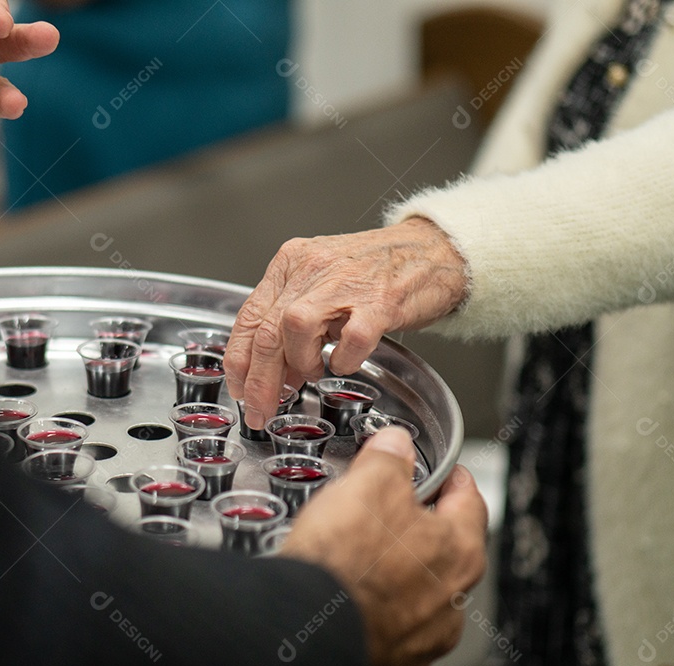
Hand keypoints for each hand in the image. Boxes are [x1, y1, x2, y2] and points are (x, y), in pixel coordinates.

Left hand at [225, 218, 467, 428]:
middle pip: (268, 330)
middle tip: (261, 408)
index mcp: (293, 262)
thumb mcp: (323, 284)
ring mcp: (347, 283)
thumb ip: (294, 321)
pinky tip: (346, 362)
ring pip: (295, 328)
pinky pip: (351, 340)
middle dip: (260, 380)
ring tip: (313, 372)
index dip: (239, 360)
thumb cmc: (379, 270)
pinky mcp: (381, 301)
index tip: (238, 388)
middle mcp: (313, 268)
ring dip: (299, 363)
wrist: (434, 249)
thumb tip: (274, 371)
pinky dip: (343, 360)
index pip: (250, 316)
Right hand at [281, 427, 486, 665]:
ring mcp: (422, 645)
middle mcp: (450, 605)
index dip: (453, 480)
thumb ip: (388, 460)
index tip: (446, 474)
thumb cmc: (344, 565)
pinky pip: (387, 640)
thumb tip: (395, 445)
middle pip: (443, 556)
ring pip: (417, 602)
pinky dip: (372, 623)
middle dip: (418, 535)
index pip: (469, 502)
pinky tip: (346, 609)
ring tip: (357, 567)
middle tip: (387, 517)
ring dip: (397, 584)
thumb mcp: (367, 485)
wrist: (306, 637)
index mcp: (458, 552)